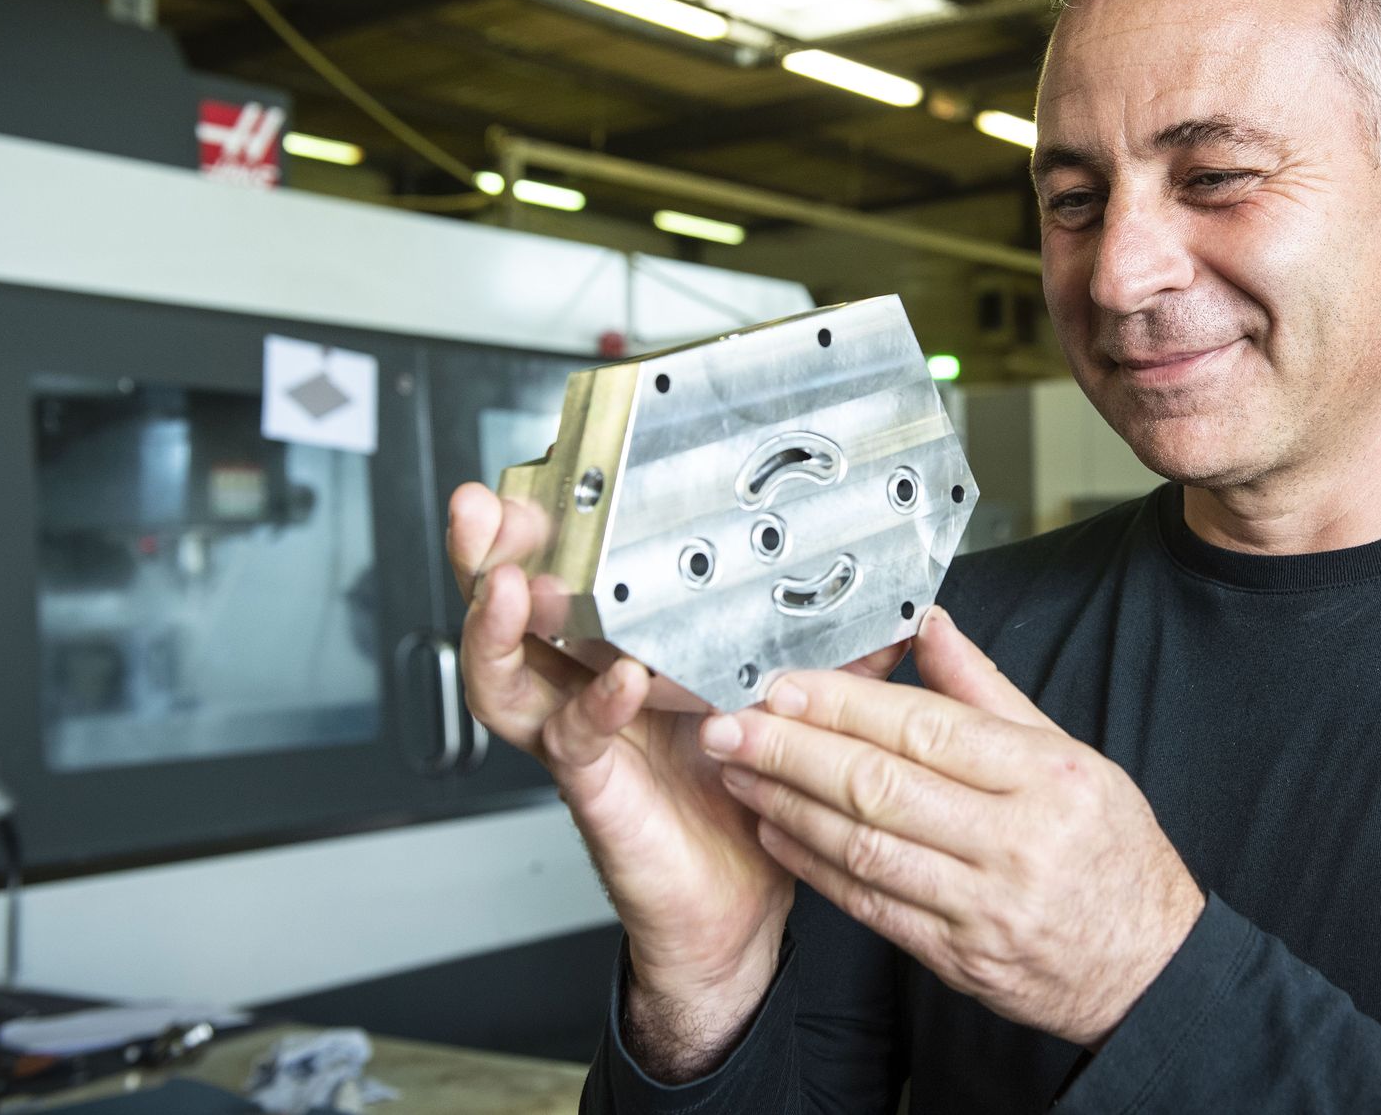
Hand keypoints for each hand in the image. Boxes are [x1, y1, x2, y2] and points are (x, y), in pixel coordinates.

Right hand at [445, 482, 903, 1077]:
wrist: (738, 907)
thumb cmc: (747, 800)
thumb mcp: (792, 703)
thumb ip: (831, 652)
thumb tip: (897, 603)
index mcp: (626, 652)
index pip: (570, 575)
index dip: (546, 526)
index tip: (545, 473)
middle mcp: (587, 689)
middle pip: (511, 613)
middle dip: (487, 556)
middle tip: (483, 512)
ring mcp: (583, 740)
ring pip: (508, 677)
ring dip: (500, 628)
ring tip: (510, 584)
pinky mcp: (598, 792)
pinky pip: (575, 745)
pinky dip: (592, 708)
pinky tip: (615, 680)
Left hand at [699, 606, 1205, 1049]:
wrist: (1147, 963)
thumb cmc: (1110, 850)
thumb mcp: (1070, 755)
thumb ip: (988, 691)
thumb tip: (931, 626)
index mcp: (1047, 777)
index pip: (926, 729)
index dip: (844, 705)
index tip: (784, 685)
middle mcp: (1016, 840)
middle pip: (883, 786)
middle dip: (794, 751)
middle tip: (733, 724)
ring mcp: (985, 906)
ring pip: (866, 848)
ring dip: (789, 807)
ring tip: (738, 772)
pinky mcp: (959, 956)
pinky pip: (872, 906)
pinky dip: (816, 868)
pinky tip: (777, 833)